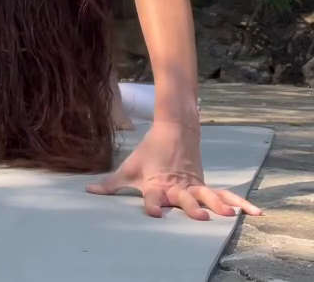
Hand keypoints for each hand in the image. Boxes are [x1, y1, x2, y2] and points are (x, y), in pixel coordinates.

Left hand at [86, 121, 262, 220]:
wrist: (173, 128)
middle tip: (200, 216)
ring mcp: (194, 185)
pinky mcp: (205, 184)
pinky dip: (240, 202)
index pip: (152, 197)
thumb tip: (88, 191)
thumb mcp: (129, 168)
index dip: (151, 204)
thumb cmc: (149, 152)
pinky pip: (225, 194)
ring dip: (218, 204)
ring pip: (208, 196)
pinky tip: (256, 212)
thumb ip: (111, 184)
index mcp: (156, 184)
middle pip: (185, 198)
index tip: (153, 212)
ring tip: (229, 214)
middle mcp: (177, 187)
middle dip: (191, 207)